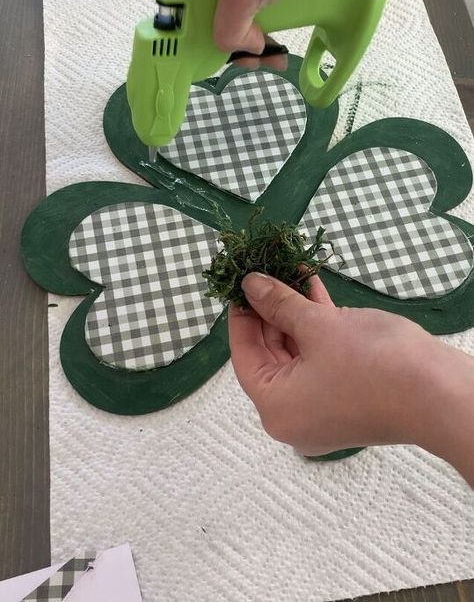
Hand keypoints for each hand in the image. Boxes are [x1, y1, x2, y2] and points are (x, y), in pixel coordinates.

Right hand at [189, 0, 473, 61]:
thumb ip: (228, 30)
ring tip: (274, 53)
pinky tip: (279, 36)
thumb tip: (244, 48)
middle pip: (212, 9)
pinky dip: (267, 19)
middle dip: (234, 40)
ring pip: (238, 7)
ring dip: (254, 35)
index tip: (219, 55)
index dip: (198, 34)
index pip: (182, 3)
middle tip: (255, 59)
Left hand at [229, 273, 473, 484]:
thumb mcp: (318, 325)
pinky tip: (313, 291)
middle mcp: (293, 416)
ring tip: (291, 272)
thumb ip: (279, 304)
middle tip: (268, 271)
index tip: (241, 282)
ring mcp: (321, 409)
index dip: (242, 314)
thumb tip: (250, 286)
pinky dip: (316, 328)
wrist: (441, 394)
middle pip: (270, 354)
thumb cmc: (373, 362)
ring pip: (297, 354)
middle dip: (272, 309)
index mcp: (276, 408)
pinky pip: (319, 360)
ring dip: (295, 313)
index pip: (245, 354)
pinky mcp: (345, 398)